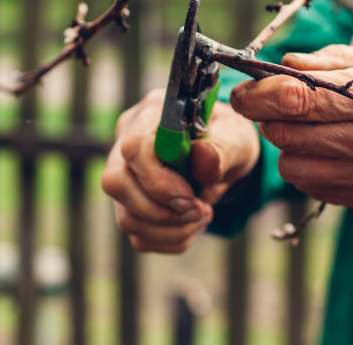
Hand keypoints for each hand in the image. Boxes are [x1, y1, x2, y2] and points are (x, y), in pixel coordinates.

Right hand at [101, 90, 259, 252]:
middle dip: (160, 211)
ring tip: (201, 216)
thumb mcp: (237, 137)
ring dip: (171, 230)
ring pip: (127, 218)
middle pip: (116, 183)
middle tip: (198, 211)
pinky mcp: (129, 203)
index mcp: (152, 114)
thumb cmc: (226, 139)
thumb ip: (223, 148)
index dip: (158, 180)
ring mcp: (124, 174)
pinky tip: (190, 223)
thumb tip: (202, 158)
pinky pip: (139, 236)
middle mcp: (127, 140)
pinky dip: (171, 239)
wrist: (224, 157)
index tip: (190, 197)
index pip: (134, 147)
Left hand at [229, 45, 352, 224]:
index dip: (255, 91)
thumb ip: (336, 61)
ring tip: (312, 127)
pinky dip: (307, 166)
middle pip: (282, 130)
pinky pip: (310, 185)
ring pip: (289, 162)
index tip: (244, 88)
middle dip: (270, 114)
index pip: (291, 96)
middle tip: (281, 102)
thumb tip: (286, 62)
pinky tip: (330, 150)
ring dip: (288, 143)